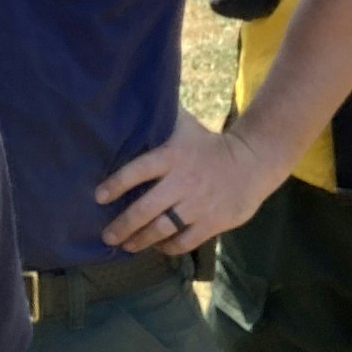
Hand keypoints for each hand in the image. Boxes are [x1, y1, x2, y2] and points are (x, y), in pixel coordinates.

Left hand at [94, 110, 276, 255]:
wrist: (253, 162)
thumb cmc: (209, 143)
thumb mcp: (184, 126)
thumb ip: (159, 120)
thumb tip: (130, 103)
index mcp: (173, 156)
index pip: (137, 171)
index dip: (116, 185)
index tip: (99, 197)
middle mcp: (183, 182)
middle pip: (146, 209)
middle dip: (123, 225)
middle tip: (107, 236)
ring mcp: (198, 205)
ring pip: (163, 229)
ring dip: (140, 240)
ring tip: (126, 245)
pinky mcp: (213, 222)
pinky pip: (184, 241)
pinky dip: (167, 247)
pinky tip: (157, 247)